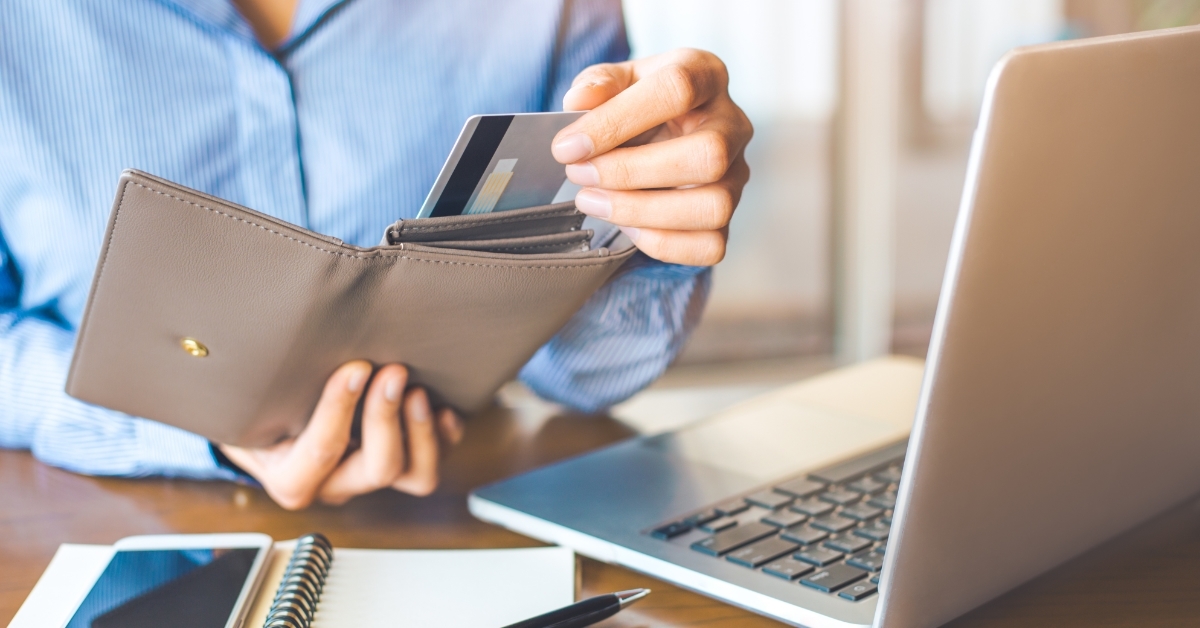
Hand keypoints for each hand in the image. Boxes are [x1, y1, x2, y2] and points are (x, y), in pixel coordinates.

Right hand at [219, 361, 464, 509]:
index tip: (353, 368)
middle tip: (392, 372)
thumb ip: (257, 390)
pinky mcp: (400, 462)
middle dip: (387, 418)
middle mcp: (336, 483)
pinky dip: (444, 437)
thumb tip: (263, 343)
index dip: (339, 410)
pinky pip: (434, 462)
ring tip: (418, 391)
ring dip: (423, 433)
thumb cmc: (256, 411)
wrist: (266, 427)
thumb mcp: (244, 405)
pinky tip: (445, 408)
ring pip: (414, 476)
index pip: (320, 454)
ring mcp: (371, 475)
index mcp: (292, 477)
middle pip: (377, 470)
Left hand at [552, 48, 752, 265]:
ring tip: (592, 201)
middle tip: (579, 175)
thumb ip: (598, 83)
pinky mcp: (729, 217)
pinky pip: (709, 244)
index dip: (617, 120)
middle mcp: (732, 125)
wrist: (660, 135)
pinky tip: (625, 225)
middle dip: (632, 172)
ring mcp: (737, 175)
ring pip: (712, 206)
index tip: (567, 146)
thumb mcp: (616, 81)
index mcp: (706, 75)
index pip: (677, 90)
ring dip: (641, 211)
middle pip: (708, 155)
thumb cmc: (638, 105)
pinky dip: (661, 242)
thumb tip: (578, 100)